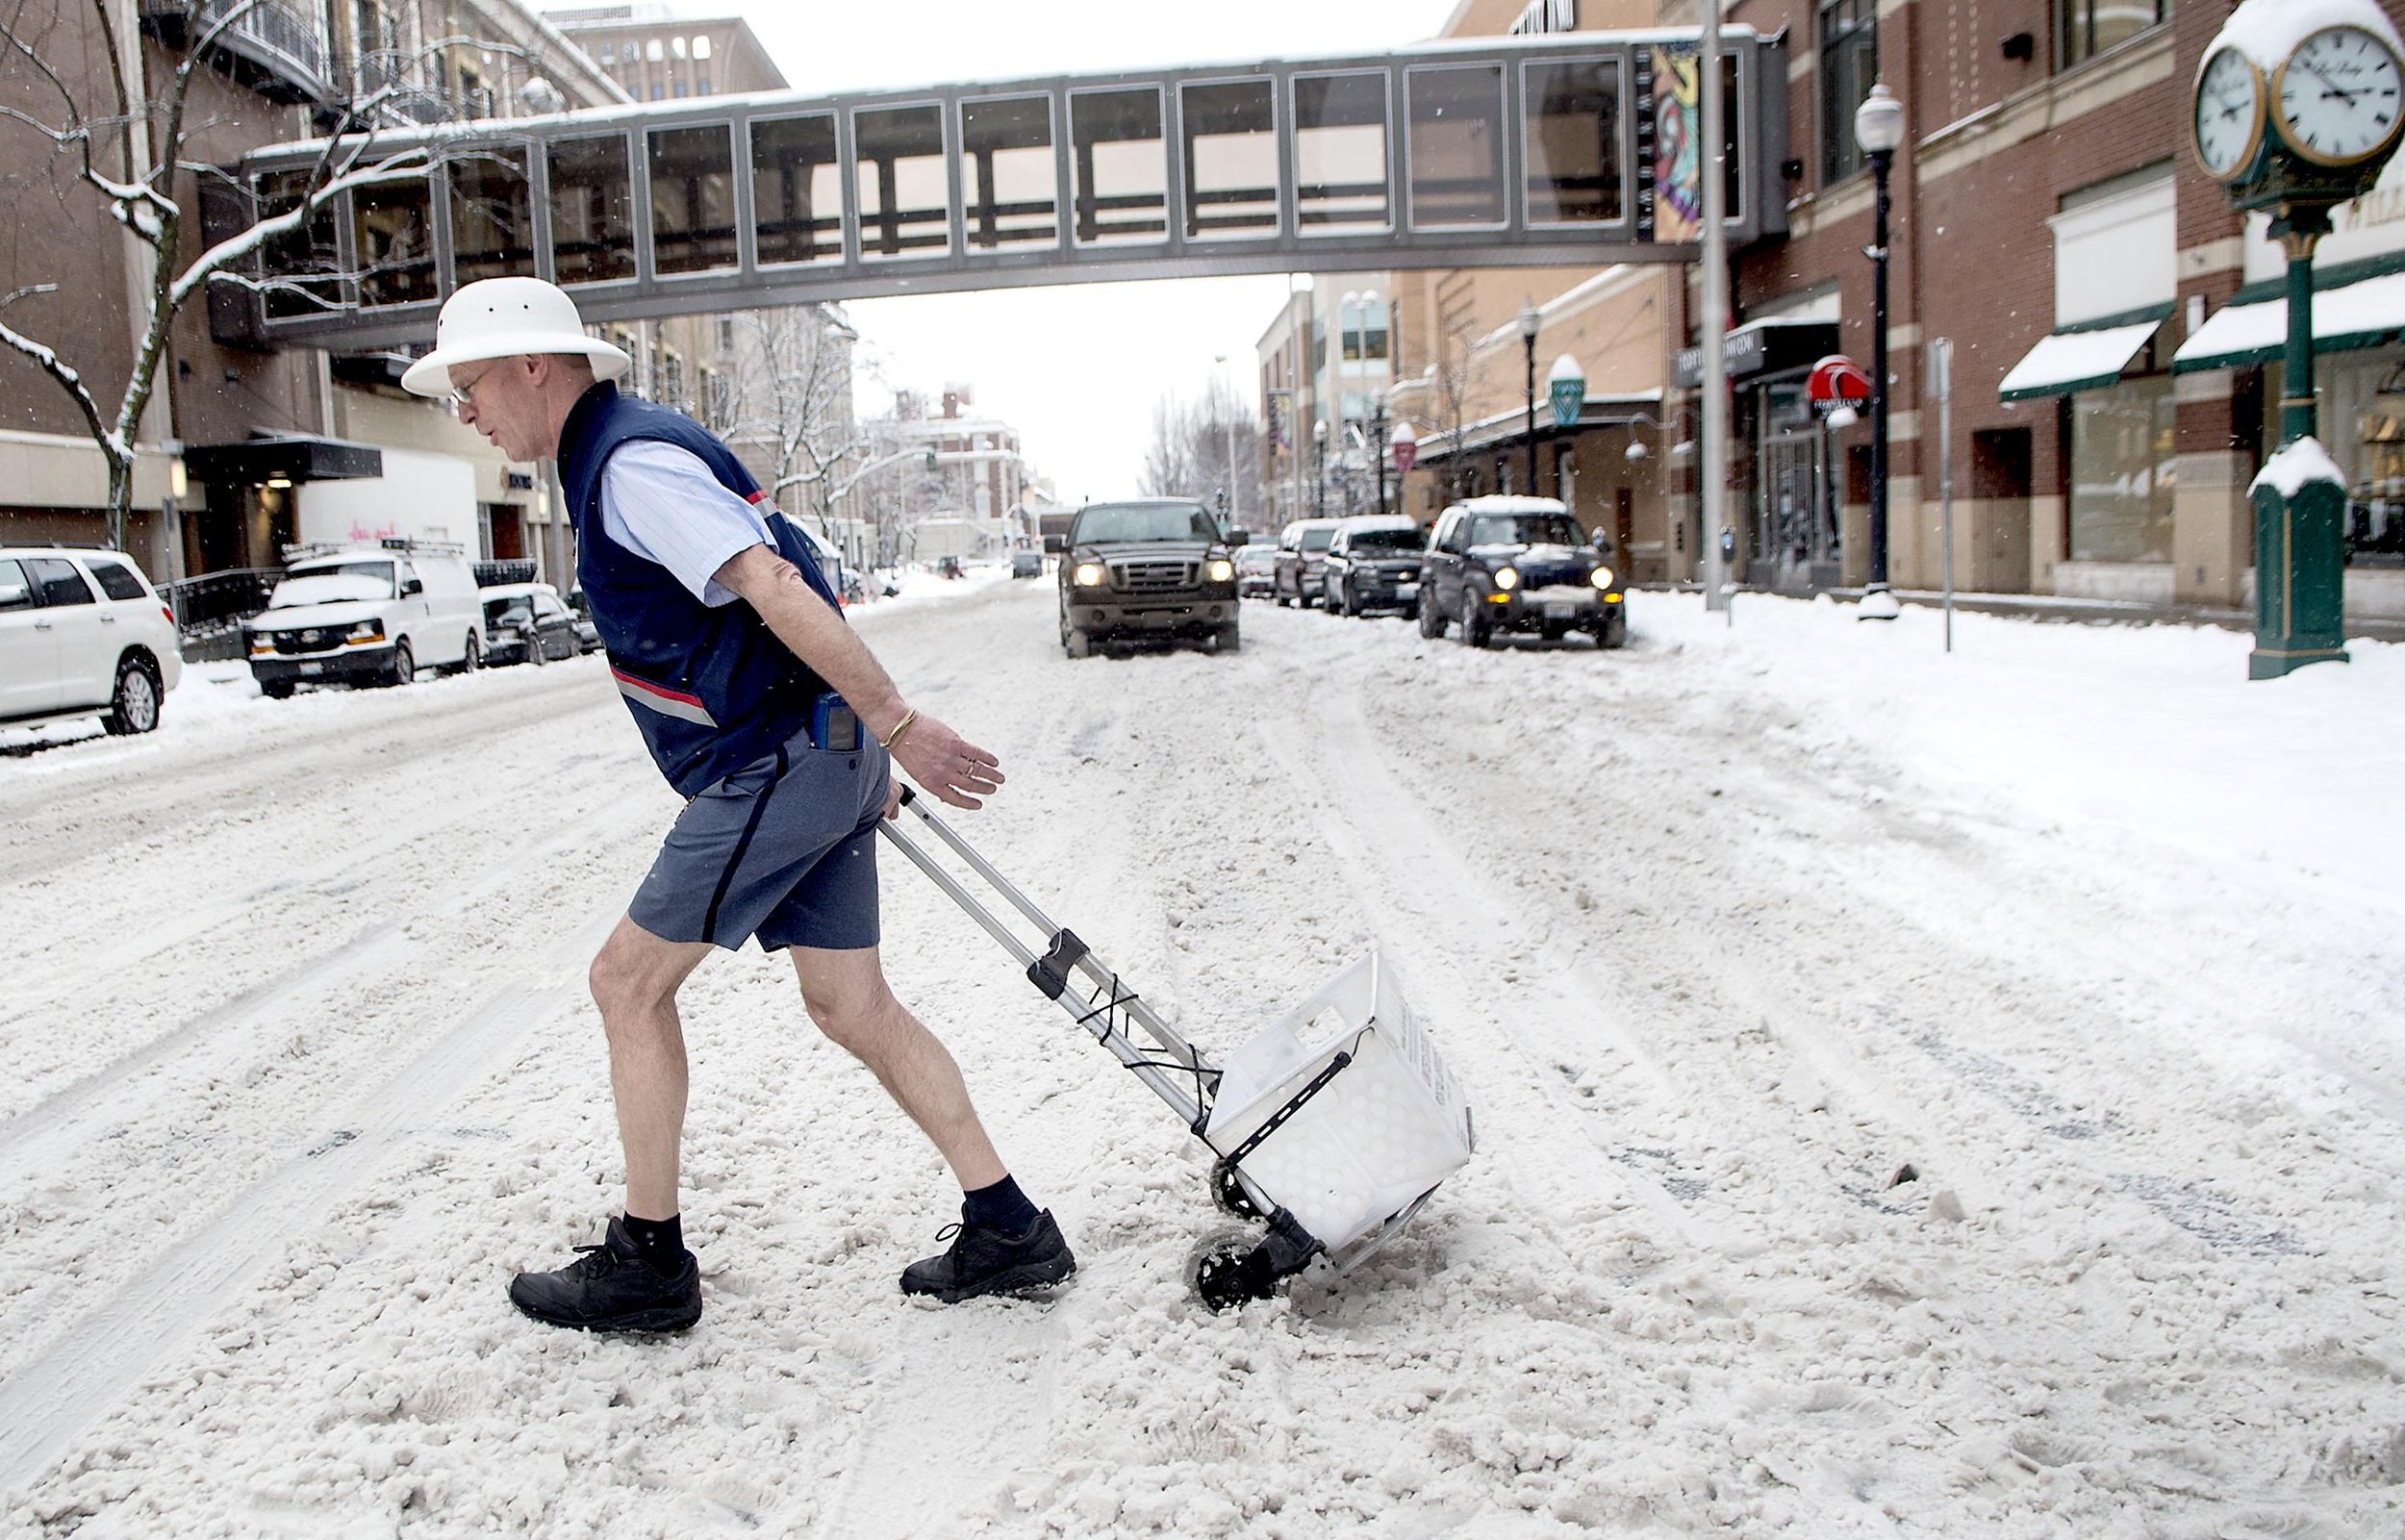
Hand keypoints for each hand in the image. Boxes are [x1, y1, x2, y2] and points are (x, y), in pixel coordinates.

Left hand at [887, 711, 1004, 809]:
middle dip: (984, 789)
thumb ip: (933, 782)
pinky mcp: (956, 743)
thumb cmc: (906, 749)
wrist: (901, 729)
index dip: (969, 803)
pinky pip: (976, 753)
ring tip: (999, 779)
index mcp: (932, 783)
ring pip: (977, 770)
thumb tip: (945, 792)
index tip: (979, 804)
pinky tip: (994, 762)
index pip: (955, 798)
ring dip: (991, 776)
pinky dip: (987, 758)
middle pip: (970, 785)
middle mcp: (943, 773)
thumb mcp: (917, 773)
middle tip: (993, 789)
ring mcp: (951, 758)